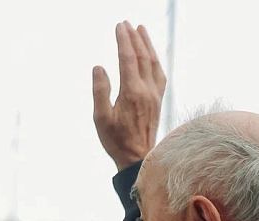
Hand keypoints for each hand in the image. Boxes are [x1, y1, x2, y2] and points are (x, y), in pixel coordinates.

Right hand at [92, 22, 166, 170]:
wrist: (138, 158)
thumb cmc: (116, 140)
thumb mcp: (101, 118)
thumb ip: (100, 90)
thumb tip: (99, 67)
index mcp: (131, 92)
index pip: (128, 58)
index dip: (124, 40)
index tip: (119, 26)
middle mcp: (146, 91)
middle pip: (142, 56)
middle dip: (135, 37)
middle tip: (127, 23)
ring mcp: (155, 95)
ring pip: (154, 63)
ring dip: (147, 45)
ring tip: (141, 30)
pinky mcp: (158, 101)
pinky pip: (159, 74)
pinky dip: (155, 60)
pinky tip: (152, 55)